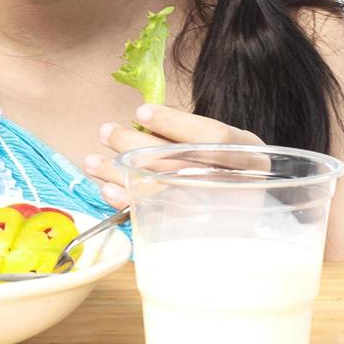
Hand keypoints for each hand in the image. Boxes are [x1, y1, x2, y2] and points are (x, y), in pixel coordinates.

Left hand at [82, 104, 262, 209]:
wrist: (250, 218)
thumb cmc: (229, 171)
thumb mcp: (223, 147)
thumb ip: (189, 135)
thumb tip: (142, 119)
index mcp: (247, 153)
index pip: (212, 135)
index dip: (174, 123)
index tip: (140, 112)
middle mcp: (236, 182)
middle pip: (180, 162)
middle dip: (136, 146)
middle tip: (105, 131)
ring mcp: (216, 210)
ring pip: (161, 189)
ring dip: (121, 174)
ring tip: (92, 161)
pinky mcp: (195, 231)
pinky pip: (155, 215)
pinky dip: (128, 202)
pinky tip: (107, 189)